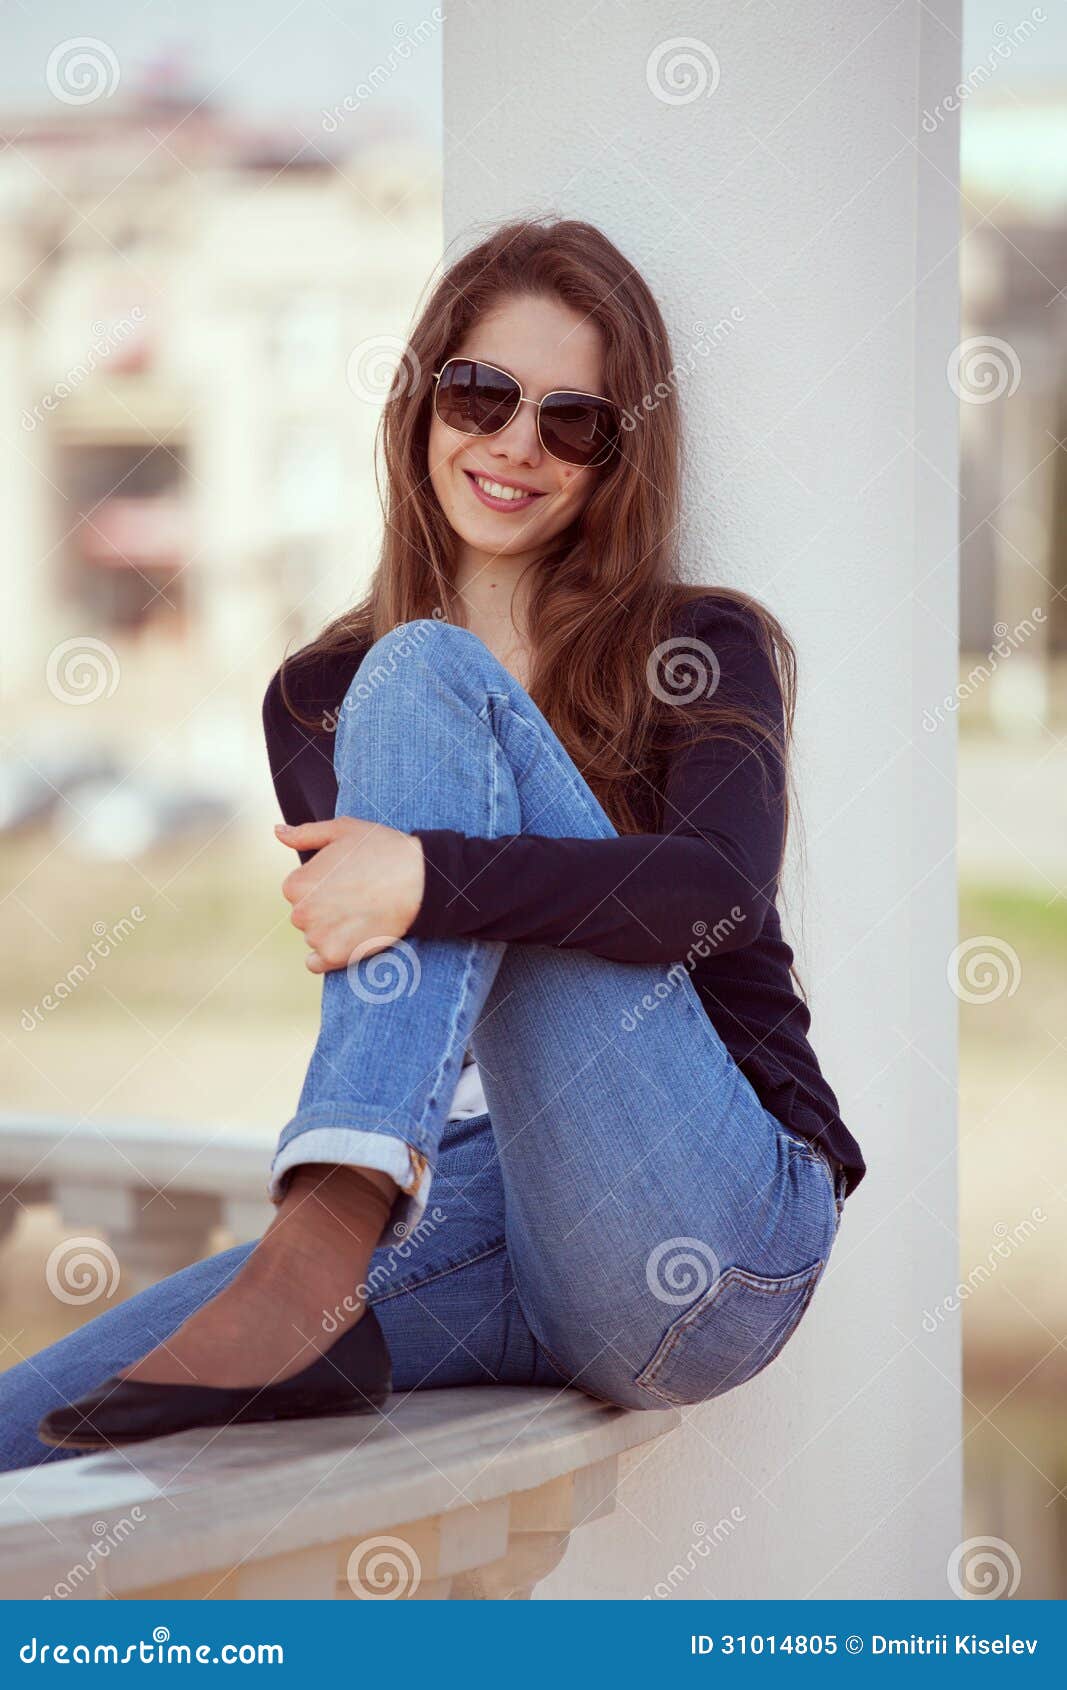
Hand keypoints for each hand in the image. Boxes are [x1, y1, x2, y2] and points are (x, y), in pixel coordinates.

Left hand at [276, 817, 425, 973]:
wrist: (420, 880)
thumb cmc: (383, 849)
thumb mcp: (342, 830)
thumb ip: (304, 834)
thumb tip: (278, 831)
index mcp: (296, 884)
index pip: (299, 889)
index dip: (324, 883)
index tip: (347, 879)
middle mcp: (300, 913)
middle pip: (306, 914)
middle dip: (325, 907)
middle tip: (357, 896)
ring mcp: (317, 937)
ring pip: (314, 936)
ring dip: (331, 929)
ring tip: (362, 912)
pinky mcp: (335, 957)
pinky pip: (317, 963)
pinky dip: (329, 954)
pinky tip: (349, 938)